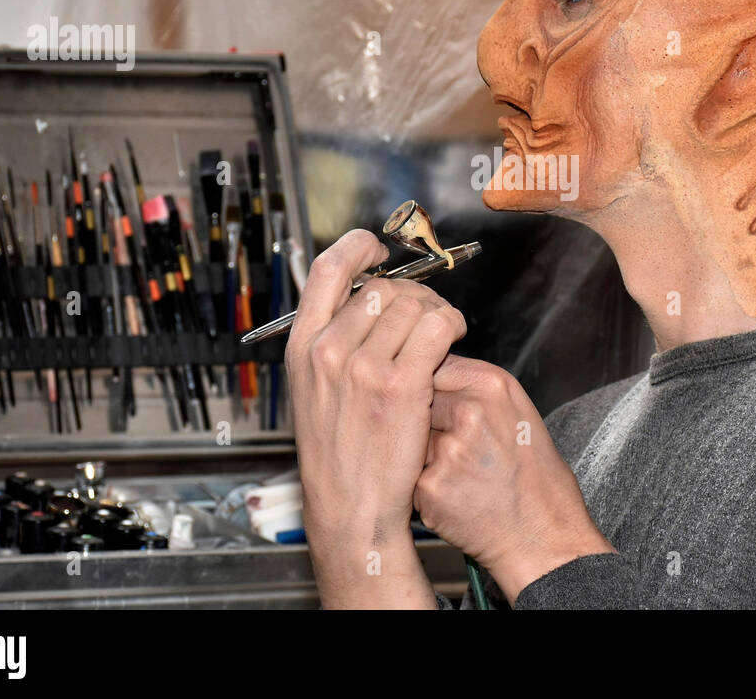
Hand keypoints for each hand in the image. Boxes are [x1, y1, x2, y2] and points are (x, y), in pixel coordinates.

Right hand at [285, 229, 465, 607]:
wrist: (351, 507)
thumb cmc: (339, 454)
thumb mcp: (314, 391)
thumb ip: (331, 343)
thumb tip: (361, 301)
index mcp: (302, 347)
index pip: (326, 269)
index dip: (358, 248)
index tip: (378, 250)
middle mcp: (328, 351)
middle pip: (381, 287)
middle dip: (413, 293)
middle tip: (426, 314)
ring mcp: (363, 367)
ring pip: (414, 303)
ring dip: (437, 311)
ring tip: (442, 333)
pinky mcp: (401, 384)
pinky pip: (438, 326)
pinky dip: (453, 324)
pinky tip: (453, 338)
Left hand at [413, 354, 614, 603]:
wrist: (544, 536)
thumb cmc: (534, 475)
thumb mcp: (517, 411)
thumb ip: (473, 385)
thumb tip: (430, 366)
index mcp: (492, 385)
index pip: (433, 364)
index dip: (434, 390)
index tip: (447, 408)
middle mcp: (469, 412)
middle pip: (417, 400)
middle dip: (427, 422)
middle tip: (463, 449)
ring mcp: (448, 450)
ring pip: (410, 439)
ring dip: (423, 455)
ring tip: (463, 473)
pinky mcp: (430, 486)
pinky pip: (410, 475)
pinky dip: (426, 487)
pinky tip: (456, 495)